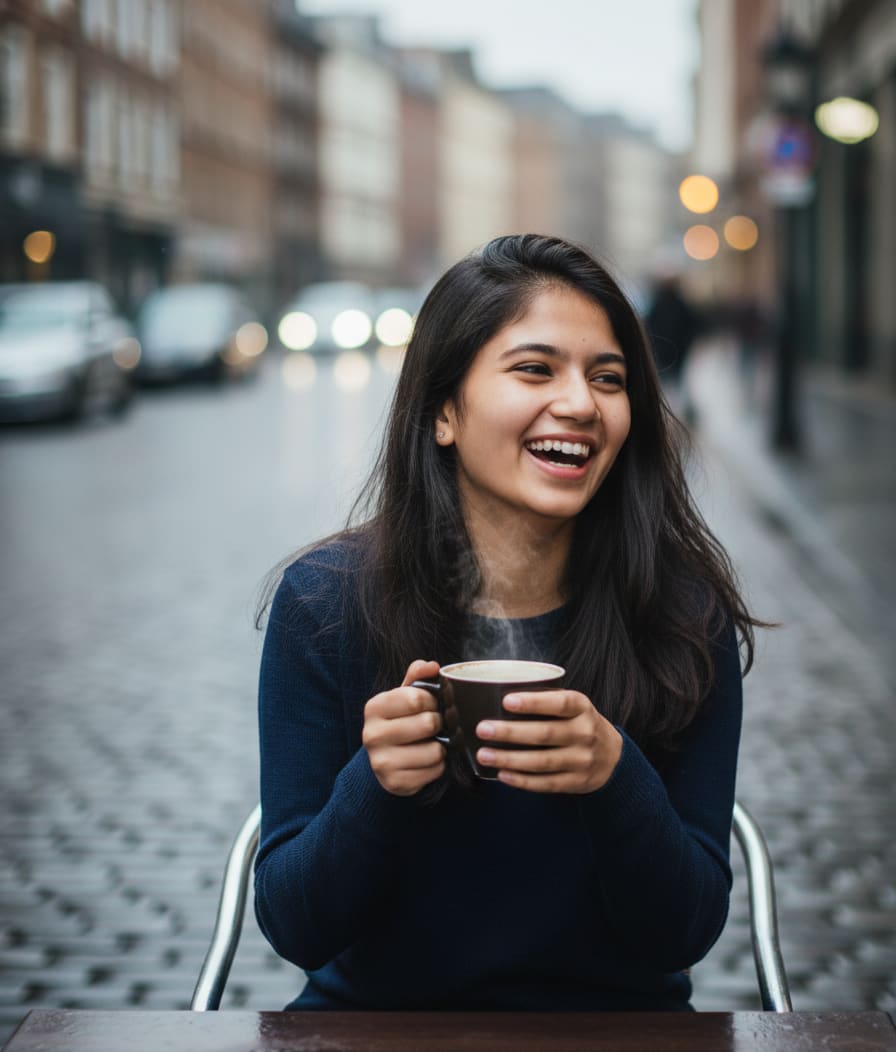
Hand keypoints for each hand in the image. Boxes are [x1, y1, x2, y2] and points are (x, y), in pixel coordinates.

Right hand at [362, 660, 446, 796]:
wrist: (383, 760)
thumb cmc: (398, 722)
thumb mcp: (403, 697)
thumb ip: (417, 678)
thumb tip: (431, 666)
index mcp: (374, 707)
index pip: (416, 698)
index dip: (432, 701)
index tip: (431, 705)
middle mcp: (372, 735)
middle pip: (428, 723)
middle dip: (439, 723)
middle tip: (435, 725)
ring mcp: (381, 761)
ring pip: (434, 750)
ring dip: (441, 747)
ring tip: (432, 743)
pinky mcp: (395, 782)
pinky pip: (434, 771)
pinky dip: (438, 766)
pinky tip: (427, 761)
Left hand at [475, 690, 622, 793]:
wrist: (613, 757)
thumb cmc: (579, 723)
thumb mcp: (573, 706)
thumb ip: (546, 701)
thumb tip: (496, 695)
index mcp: (582, 708)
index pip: (559, 703)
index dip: (533, 702)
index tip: (506, 701)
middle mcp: (585, 733)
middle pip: (545, 733)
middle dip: (510, 732)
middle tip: (483, 729)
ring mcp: (582, 760)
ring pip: (542, 761)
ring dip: (509, 759)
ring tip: (484, 755)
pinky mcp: (576, 782)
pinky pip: (546, 783)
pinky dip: (522, 780)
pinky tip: (502, 775)